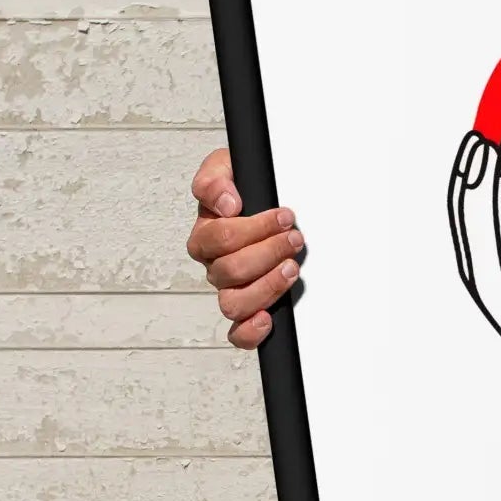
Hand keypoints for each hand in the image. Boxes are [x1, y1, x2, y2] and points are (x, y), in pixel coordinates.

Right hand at [186, 147, 306, 349]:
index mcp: (207, 234)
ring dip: (266, 286)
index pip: (220, 237)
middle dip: (268, 251)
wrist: (269, 204)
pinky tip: (267, 318)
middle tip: (293, 237)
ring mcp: (232, 289)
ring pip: (233, 303)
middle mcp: (216, 265)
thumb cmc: (247, 188)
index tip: (283, 216)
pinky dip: (249, 331)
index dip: (254, 228)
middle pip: (229, 270)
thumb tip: (227, 203)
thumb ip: (216, 178)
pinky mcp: (249, 310)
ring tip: (291, 267)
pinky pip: (237, 333)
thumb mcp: (228, 167)